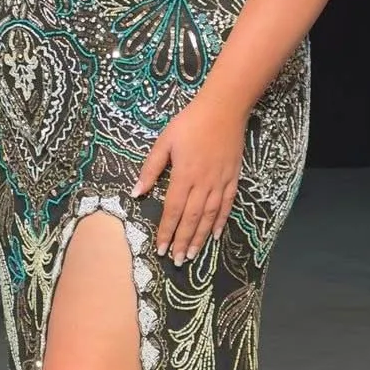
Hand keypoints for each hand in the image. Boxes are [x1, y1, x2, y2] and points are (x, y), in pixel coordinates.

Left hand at [135, 95, 247, 262]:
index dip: (166, 231)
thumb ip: (151, 169)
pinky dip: (221, 221)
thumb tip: (137, 192)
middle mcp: (203, 183)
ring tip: (192, 255)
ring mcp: (220, 182)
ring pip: (209, 216)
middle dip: (182, 241)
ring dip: (200, 237)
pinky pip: (227, 205)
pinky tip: (215, 234)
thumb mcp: (164, 142)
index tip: (160, 248)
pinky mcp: (233, 178)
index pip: (173, 210)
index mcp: (184, 175)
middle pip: (192, 219)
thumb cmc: (189, 123)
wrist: (224, 109)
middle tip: (176, 261)